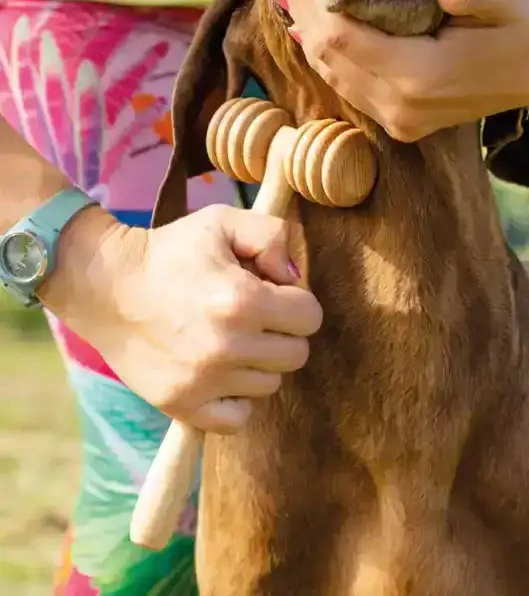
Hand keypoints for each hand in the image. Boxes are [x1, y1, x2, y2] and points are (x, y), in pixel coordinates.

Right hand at [39, 204, 321, 432]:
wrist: (104, 285)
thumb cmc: (169, 250)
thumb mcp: (223, 222)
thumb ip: (272, 236)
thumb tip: (293, 278)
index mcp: (243, 300)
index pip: (310, 317)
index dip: (296, 301)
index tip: (272, 293)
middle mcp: (227, 345)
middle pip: (296, 353)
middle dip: (282, 332)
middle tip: (253, 317)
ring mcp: (203, 380)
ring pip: (270, 384)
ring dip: (259, 363)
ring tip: (230, 339)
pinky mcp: (181, 405)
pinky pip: (238, 419)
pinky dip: (236, 400)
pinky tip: (221, 372)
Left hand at [270, 0, 528, 141]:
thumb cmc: (525, 21)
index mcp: (422, 78)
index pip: (341, 37)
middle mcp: (402, 108)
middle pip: (328, 58)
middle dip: (301, 11)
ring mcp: (400, 122)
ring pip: (333, 77)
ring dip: (309, 34)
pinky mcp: (401, 123)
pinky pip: (349, 89)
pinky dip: (328, 57)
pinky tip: (314, 28)